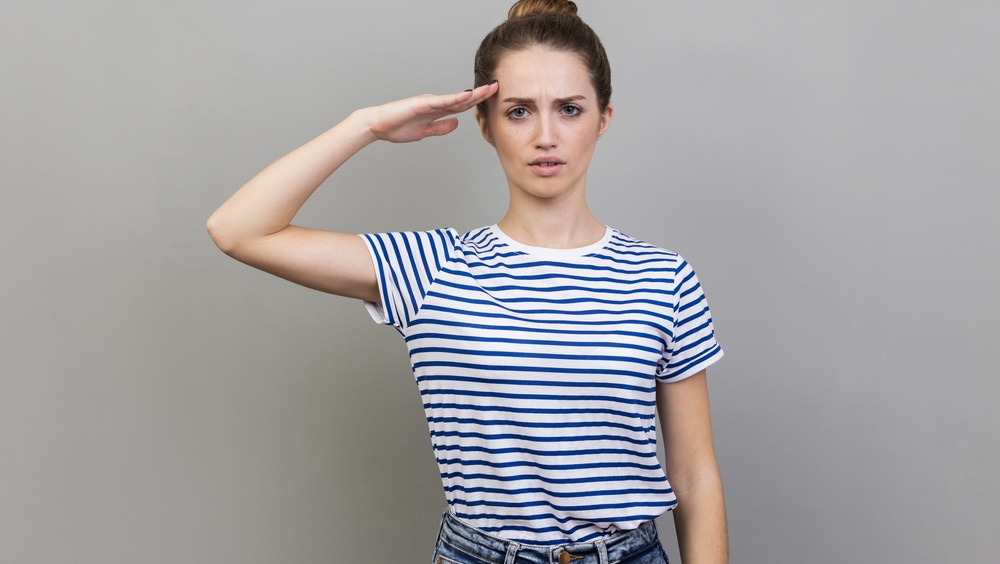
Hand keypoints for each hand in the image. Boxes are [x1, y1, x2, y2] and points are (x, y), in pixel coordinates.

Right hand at [363, 82, 498, 142]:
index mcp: (437, 110)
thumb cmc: (397, 127)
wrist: (378, 125)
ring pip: (455, 98)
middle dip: (481, 94)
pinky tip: (465, 97)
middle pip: (463, 98)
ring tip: (488, 89)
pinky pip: (441, 101)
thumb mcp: (425, 132)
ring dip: (472, 94)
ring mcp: (429, 102)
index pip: (462, 105)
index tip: (492, 98)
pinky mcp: (421, 104)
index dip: (477, 101)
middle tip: (498, 87)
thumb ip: (440, 128)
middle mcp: (435, 103)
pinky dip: (454, 99)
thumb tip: (456, 124)